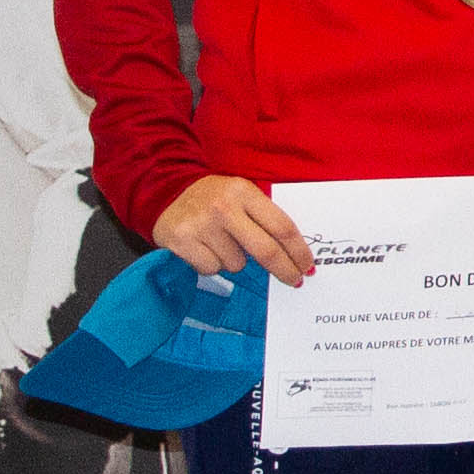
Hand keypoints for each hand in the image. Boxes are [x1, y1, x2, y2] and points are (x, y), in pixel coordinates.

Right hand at [156, 172, 310, 287]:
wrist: (165, 193)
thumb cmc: (214, 198)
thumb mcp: (241, 194)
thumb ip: (264, 216)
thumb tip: (294, 252)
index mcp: (244, 192)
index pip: (282, 226)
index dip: (299, 250)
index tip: (308, 265)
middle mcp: (224, 208)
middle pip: (266, 251)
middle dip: (285, 270)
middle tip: (295, 280)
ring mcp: (201, 226)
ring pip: (237, 264)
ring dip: (235, 261)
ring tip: (221, 242)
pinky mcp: (181, 242)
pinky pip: (212, 269)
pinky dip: (212, 264)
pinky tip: (204, 248)